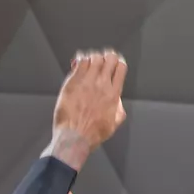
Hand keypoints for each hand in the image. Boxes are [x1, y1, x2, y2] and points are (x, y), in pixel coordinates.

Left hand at [49, 50, 127, 166]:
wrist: (74, 137)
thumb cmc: (91, 134)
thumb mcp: (113, 124)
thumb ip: (119, 110)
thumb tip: (119, 103)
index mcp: (113, 94)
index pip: (121, 68)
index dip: (118, 63)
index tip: (115, 63)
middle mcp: (102, 85)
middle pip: (109, 58)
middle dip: (107, 57)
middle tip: (103, 60)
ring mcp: (87, 82)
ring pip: (94, 57)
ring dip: (93, 58)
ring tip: (89, 62)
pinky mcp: (73, 82)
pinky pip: (80, 62)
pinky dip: (80, 60)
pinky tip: (78, 63)